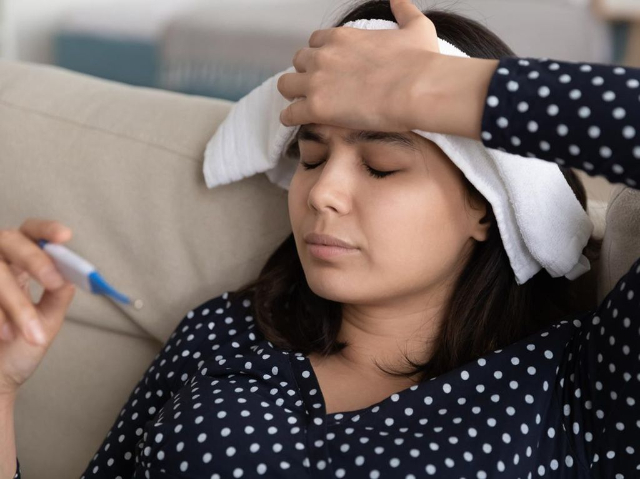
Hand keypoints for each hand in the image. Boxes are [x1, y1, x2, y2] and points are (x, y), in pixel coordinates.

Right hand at [0, 219, 75, 397]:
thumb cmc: (17, 350)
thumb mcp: (46, 322)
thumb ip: (58, 296)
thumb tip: (71, 273)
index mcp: (18, 265)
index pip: (32, 234)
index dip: (46, 230)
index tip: (65, 236)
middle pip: (9, 241)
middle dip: (35, 259)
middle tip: (54, 282)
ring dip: (16, 304)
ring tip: (30, 334)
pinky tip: (3, 335)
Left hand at [277, 0, 439, 131]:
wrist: (417, 89)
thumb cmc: (420, 62)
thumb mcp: (416, 27)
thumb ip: (404, 10)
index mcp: (342, 37)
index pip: (317, 41)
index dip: (321, 55)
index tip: (328, 68)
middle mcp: (324, 55)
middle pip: (298, 61)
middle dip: (305, 73)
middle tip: (315, 88)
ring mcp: (317, 81)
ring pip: (286, 84)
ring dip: (292, 93)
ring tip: (300, 105)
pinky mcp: (316, 108)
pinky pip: (289, 113)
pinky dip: (290, 117)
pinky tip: (294, 122)